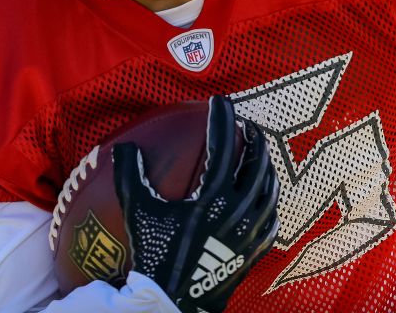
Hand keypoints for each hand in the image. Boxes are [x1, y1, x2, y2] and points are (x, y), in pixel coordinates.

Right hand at [113, 96, 279, 312]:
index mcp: (212, 197)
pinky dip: (269, 201)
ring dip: (265, 166)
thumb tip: (123, 147)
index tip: (219, 103)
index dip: (222, 120)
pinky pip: (272, 218)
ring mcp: (251, 231)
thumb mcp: (139, 214)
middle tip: (246, 125)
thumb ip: (131, 177)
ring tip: (258, 155)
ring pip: (269, 189)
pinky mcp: (256, 250)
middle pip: (256, 163)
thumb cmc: (155, 255)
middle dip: (253, 139)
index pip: (223, 146)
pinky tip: (264, 196)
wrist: (174, 301)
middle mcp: (238, 210)